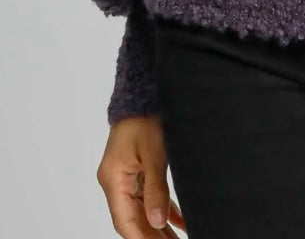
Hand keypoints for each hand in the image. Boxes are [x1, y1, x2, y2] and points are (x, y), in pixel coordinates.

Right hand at [96, 115, 185, 235]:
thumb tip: (156, 221)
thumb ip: (155, 188)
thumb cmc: (146, 116)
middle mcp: (116, 181)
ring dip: (159, 227)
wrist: (143, 92)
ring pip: (142, 210)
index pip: (125, 220)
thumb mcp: (154, 152)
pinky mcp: (138, 169)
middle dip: (152, 236)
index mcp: (113, 179)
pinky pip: (150, 196)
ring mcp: (127, 176)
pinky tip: (179, 222)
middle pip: (133, 218)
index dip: (141, 238)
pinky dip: (164, 209)